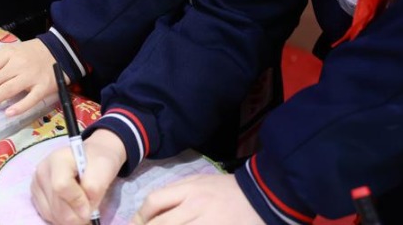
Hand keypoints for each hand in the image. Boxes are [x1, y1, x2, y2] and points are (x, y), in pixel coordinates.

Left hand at [0, 38, 57, 114]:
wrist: (61, 50)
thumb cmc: (32, 53)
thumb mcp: (12, 51)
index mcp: (9, 54)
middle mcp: (18, 65)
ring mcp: (31, 77)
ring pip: (7, 90)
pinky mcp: (44, 87)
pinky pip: (31, 99)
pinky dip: (20, 106)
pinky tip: (8, 114)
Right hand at [32, 129, 125, 224]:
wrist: (90, 159)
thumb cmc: (97, 162)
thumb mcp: (104, 170)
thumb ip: (95, 188)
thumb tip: (84, 211)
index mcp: (58, 159)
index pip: (61, 187)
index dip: (77, 202)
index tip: (91, 207)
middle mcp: (42, 171)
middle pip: (56, 206)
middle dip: (77, 215)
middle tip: (89, 212)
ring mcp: (36, 183)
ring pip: (52, 214)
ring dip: (70, 218)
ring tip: (81, 208)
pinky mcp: (36, 195)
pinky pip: (48, 216)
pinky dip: (62, 218)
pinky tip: (71, 208)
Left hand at [133, 173, 263, 224]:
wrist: (263, 197)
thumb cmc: (227, 190)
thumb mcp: (200, 181)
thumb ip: (176, 193)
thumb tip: (150, 210)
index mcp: (190, 189)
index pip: (155, 201)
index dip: (140, 216)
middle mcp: (197, 206)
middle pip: (162, 224)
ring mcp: (210, 223)